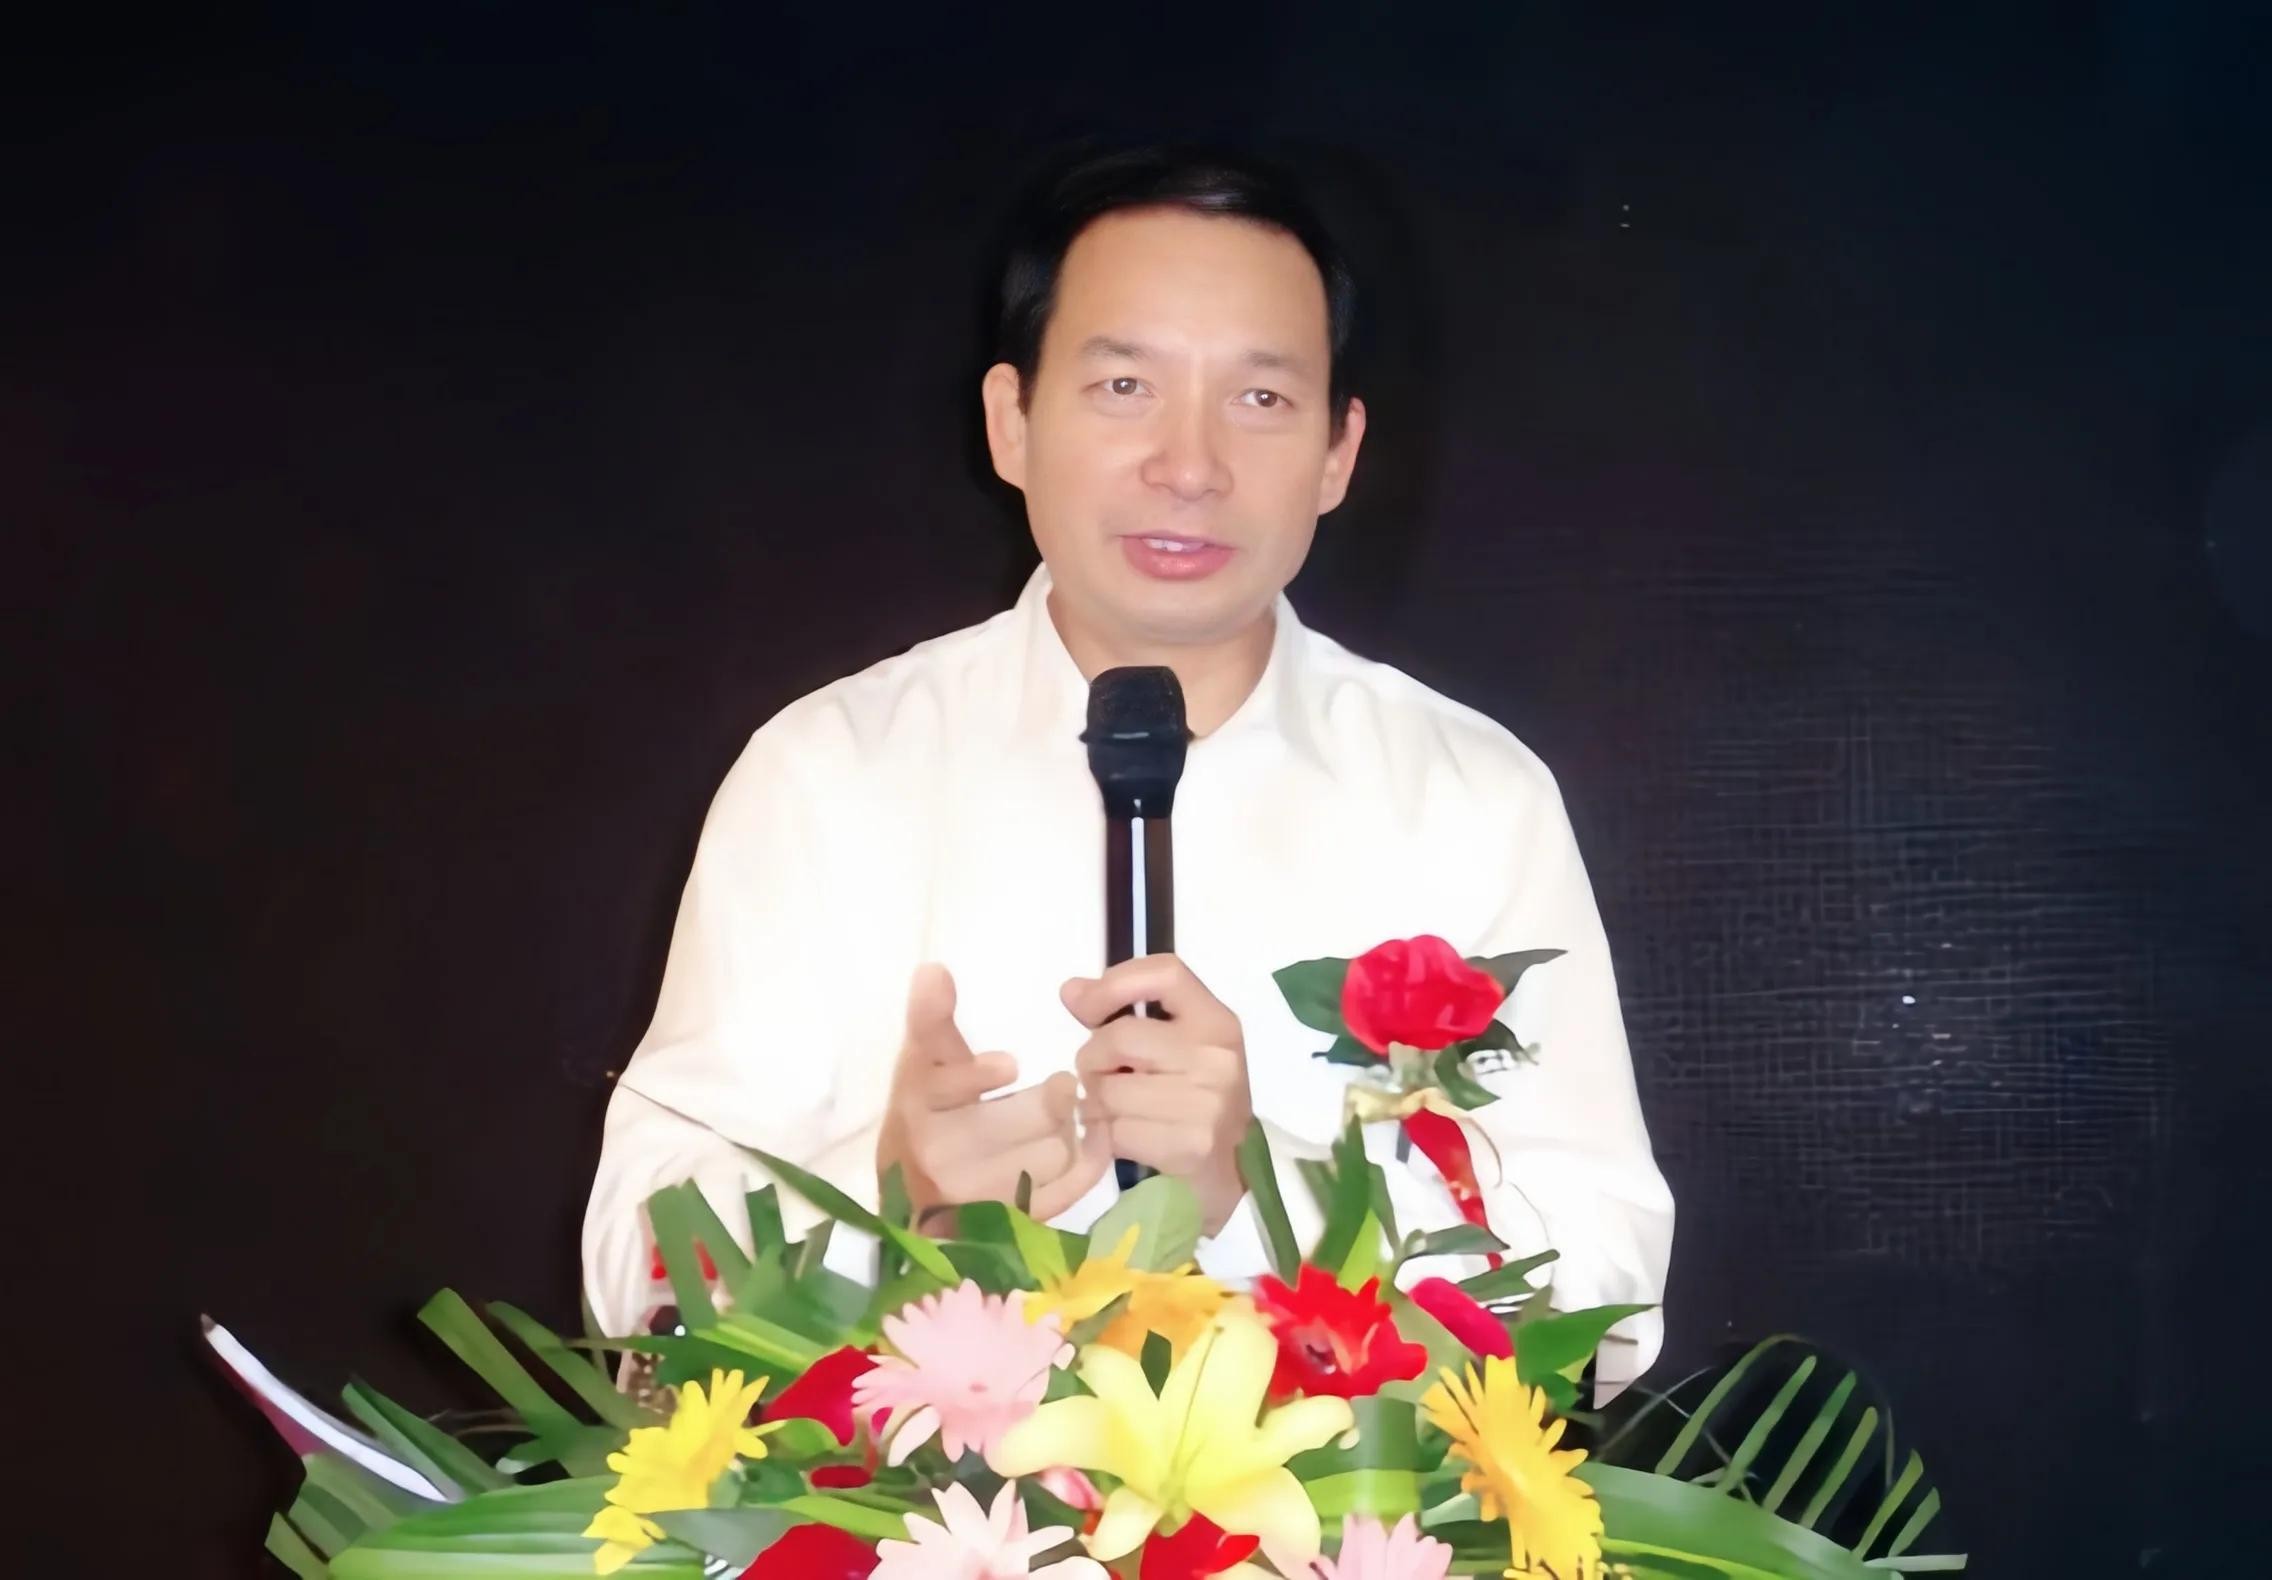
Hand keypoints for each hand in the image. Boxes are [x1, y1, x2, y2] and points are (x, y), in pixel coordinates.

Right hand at [882, 964, 1113, 1223]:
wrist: (913, 1196)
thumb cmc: (926, 1114)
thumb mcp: (923, 1066)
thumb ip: (932, 1021)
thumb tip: (935, 970)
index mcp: (916, 1108)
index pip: (943, 1087)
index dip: (973, 1077)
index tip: (1008, 1065)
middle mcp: (940, 1157)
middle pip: (1017, 1121)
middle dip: (1050, 1100)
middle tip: (1066, 1086)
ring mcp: (976, 1196)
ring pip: (1051, 1151)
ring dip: (1068, 1129)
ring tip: (1069, 1115)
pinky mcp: (1011, 1219)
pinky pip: (1068, 1185)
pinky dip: (1088, 1158)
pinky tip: (1091, 1138)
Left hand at [1064, 955, 1251, 1235]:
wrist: (1234, 1171)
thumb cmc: (1196, 1098)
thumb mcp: (1178, 1047)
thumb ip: (1125, 1014)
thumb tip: (1070, 991)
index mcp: (1217, 1021)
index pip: (1165, 973)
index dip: (1114, 983)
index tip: (1085, 1006)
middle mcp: (1216, 1056)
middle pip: (1119, 1037)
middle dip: (1093, 1060)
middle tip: (1104, 1077)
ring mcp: (1206, 1102)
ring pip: (1108, 1089)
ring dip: (1097, 1104)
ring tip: (1117, 1110)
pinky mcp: (1189, 1145)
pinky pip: (1115, 1131)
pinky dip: (1107, 1137)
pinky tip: (1125, 1137)